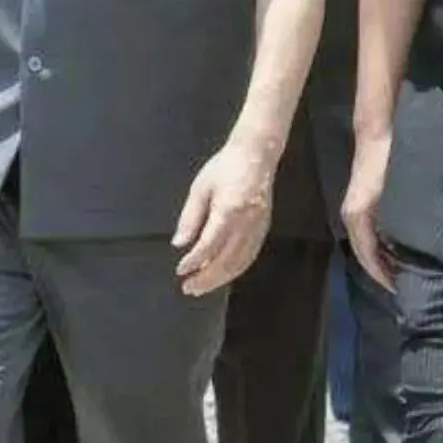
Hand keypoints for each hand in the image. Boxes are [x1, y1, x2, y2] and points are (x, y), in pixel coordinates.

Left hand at [172, 138, 273, 296]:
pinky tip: (223, 274)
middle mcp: (245, 223)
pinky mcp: (264, 228)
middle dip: (206, 278)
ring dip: (220, 279)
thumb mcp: (201, 187)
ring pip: (239, 263)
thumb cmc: (225, 167)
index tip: (181, 270)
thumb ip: (190, 217)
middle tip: (189, 288)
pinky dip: (236, 270)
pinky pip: (250, 256)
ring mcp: (257, 227)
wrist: (256, 154)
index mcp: (228, 210)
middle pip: (225, 260)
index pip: (209, 245)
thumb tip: (179, 243)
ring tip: (202, 287)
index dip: (194, 261)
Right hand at [342, 133, 394, 290]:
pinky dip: (384, 242)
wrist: (378, 130)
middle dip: (383, 271)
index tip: (401, 291)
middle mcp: (353, 215)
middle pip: (366, 253)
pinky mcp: (366, 199)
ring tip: (406, 270)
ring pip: (369, 241)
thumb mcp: (392, 195)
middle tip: (408, 286)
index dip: (382, 276)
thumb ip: (395, 223)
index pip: (367, 258)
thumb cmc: (387, 161)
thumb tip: (407, 252)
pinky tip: (402, 244)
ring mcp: (358, 207)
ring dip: (383, 257)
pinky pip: (372, 230)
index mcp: (357, 217)